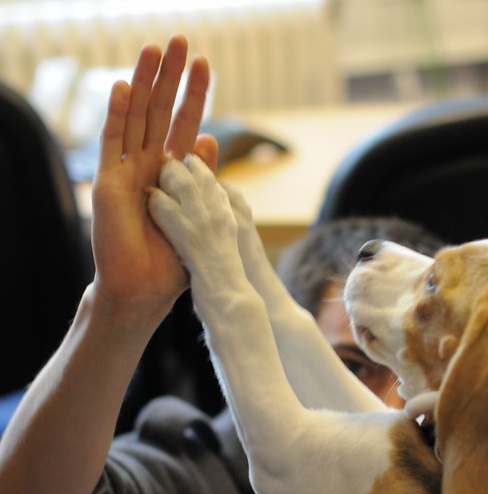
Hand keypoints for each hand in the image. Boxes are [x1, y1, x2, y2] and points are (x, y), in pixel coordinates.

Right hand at [91, 35, 217, 325]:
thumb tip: (210, 139)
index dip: (194, 96)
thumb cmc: (172, 260)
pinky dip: (118, 114)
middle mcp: (146, 167)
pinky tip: (126, 86)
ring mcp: (125, 172)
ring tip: (156, 48)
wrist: (145, 289)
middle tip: (182, 40)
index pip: (183, 125)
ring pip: (136, 118)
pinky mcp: (108, 183)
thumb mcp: (197, 214)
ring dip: (146, 83)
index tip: (206, 65)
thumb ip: (202, 177)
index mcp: (169, 174)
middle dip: (171, 77)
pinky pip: (113, 143)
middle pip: (159, 112)